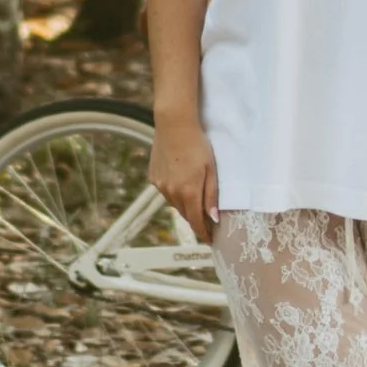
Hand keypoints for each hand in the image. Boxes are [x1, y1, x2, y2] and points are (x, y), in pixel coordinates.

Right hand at [150, 103, 218, 235]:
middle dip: (195, 219)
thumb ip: (211, 195)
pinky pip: (166, 191)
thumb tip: (213, 218)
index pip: (196, 221)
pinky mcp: (153, 177)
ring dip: (184, 205)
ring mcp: (160, 185)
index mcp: (188, 192)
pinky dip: (174, 192)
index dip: (204, 233)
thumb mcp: (211, 169)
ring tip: (194, 198)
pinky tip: (180, 181)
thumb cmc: (198, 145)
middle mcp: (171, 193)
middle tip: (206, 220)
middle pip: (185, 214)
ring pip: (174, 203)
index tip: (210, 241)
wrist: (174, 125)